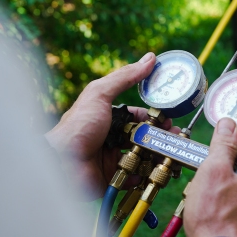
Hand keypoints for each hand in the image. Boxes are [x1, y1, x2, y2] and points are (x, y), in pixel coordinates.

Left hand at [45, 52, 179, 199]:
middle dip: (160, 138)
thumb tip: (150, 58)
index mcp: (109, 118)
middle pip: (143, 137)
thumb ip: (125, 77)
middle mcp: (112, 138)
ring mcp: (112, 159)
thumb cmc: (78, 125)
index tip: (169, 121)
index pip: (138, 116)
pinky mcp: (112, 178)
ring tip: (170, 156)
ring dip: (157, 156)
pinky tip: (153, 171)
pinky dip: (144, 175)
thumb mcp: (100, 93)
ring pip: (142, 157)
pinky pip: (134, 178)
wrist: (62, 162)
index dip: (155, 118)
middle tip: (175, 139)